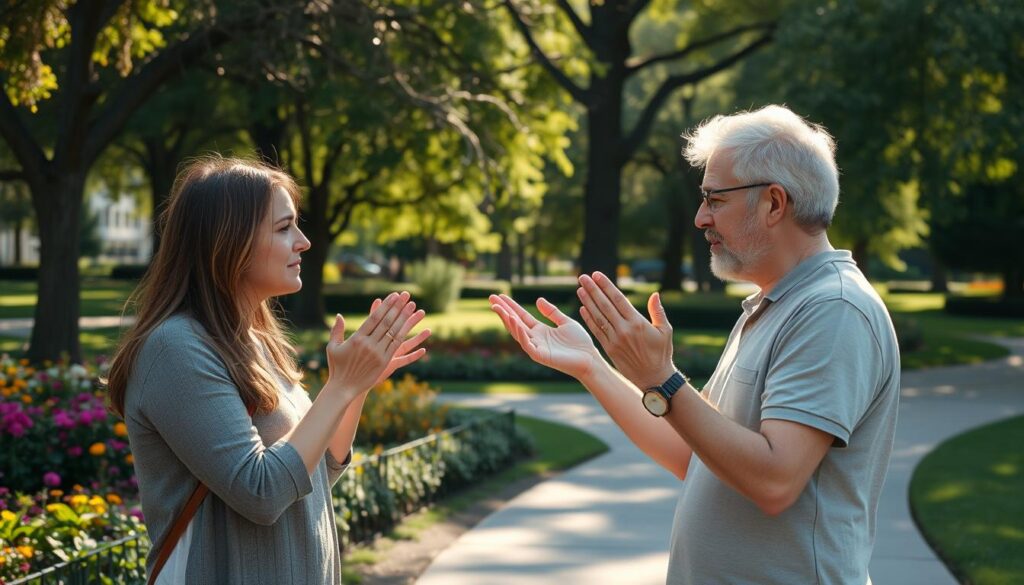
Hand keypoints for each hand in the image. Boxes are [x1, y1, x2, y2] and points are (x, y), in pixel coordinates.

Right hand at [325, 291, 423, 398]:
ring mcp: (379, 354)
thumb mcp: (333, 347)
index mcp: (357, 338)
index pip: (375, 318)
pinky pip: (401, 352)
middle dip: (398, 308)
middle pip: (387, 323)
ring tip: (414, 308)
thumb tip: (340, 315)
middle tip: (407, 296)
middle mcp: (369, 345)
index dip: (385, 306)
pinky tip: (421, 337)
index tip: (394, 296)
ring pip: (395, 334)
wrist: (344, 387)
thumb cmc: (337, 366)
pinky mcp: (385, 364)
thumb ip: (337, 330)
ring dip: (406, 320)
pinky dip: (411, 345)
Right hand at [489, 293, 601, 379]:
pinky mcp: (540, 356)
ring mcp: (536, 347)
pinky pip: (526, 343)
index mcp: (540, 331)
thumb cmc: (580, 343)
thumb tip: (538, 299)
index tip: (500, 296)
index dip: (511, 306)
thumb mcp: (565, 322)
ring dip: (507, 320)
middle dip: (503, 311)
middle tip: (491, 299)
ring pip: (517, 332)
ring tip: (499, 308)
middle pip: (515, 322)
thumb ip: (552, 312)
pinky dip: (520, 332)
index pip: (521, 316)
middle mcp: (535, 338)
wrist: (590, 359)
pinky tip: (514, 321)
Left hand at [576, 272, 675, 388]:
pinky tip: (583, 308)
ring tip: (580, 289)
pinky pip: (597, 331)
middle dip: (593, 290)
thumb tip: (654, 294)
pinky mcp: (609, 349)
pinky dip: (589, 319)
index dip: (606, 286)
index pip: (618, 299)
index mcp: (637, 322)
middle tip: (583, 277)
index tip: (597, 275)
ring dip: (588, 302)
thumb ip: (658, 311)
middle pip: (605, 305)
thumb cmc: (662, 353)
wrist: (654, 378)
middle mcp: (624, 330)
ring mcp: (615, 340)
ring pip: (598, 317)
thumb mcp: (665, 330)